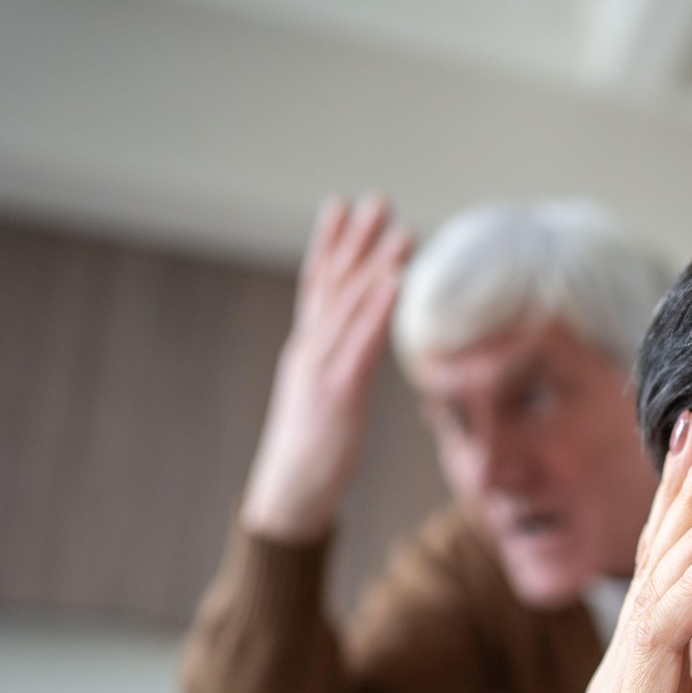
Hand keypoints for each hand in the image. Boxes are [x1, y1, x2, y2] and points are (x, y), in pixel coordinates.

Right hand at [241, 194, 412, 541]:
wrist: (289, 495)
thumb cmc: (312, 452)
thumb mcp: (325, 400)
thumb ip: (338, 367)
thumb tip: (358, 348)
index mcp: (307, 350)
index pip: (316, 285)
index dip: (328, 243)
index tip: (341, 204)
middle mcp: (310, 350)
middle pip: (333, 284)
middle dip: (355, 239)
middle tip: (377, 198)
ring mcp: (320, 369)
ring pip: (349, 306)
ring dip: (377, 264)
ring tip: (402, 229)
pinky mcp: (337, 393)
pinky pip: (361, 343)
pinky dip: (379, 308)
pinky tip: (397, 281)